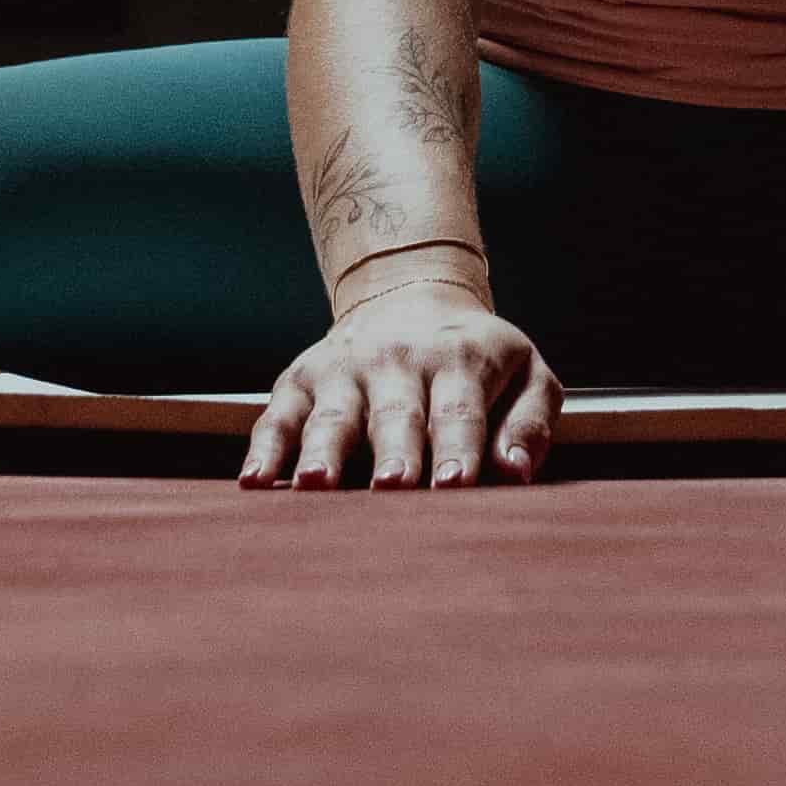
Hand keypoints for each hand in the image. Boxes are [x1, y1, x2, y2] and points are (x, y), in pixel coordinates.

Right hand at [249, 260, 558, 489]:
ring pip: (333, 418)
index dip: (458, 448)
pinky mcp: (299, 382)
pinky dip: (264, 451)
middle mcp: (398, 361)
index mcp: (460, 360)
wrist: (408, 298)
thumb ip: (530, 423)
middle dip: (394, 452)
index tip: (454, 485)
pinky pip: (277, 419)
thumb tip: (517, 472)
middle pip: (396, 415)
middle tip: (393, 487)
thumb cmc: (477, 360)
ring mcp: (343, 371)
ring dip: (324, 452)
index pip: (460, 412)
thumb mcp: (526, 374)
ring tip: (318, 484)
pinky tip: (255, 484)